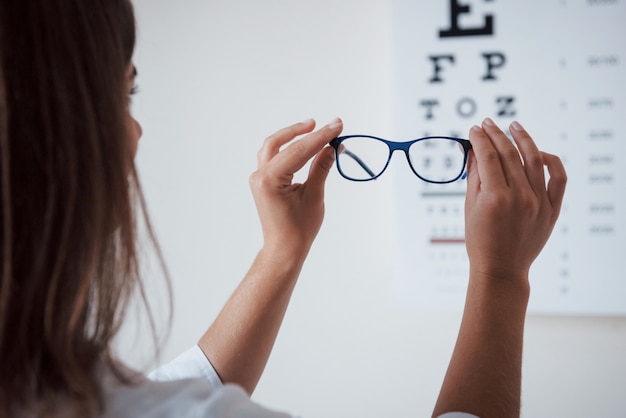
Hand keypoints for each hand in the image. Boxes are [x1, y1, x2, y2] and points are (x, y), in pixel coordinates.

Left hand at [249, 118, 342, 264]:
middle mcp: (260, 176)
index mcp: (270, 180)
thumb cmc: (299, 229)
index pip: (298, 150)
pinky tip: (301, 142)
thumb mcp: (314, 197)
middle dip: (305, 131)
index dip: (320, 137)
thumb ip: (321, 168)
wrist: (284, 248)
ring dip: (292, 135)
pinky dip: (287, 146)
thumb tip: (332, 147)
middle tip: (326, 124)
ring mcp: (259, 178)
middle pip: (282, 143)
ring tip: (312, 126)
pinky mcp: (263, 180)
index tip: (337, 126)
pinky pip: (273, 156)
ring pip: (273, 146)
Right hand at [464, 118, 566, 281]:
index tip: (474, 129)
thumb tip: (473, 149)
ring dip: (523, 139)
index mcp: (495, 198)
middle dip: (496, 134)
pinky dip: (551, 160)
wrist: (501, 268)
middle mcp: (520, 197)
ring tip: (513, 126)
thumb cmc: (480, 239)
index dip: (480, 139)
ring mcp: (539, 203)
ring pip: (534, 159)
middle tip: (487, 123)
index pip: (488, 156)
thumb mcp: (470, 206)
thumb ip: (474, 175)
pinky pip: (558, 177)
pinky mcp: (552, 209)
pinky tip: (538, 151)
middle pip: (509, 154)